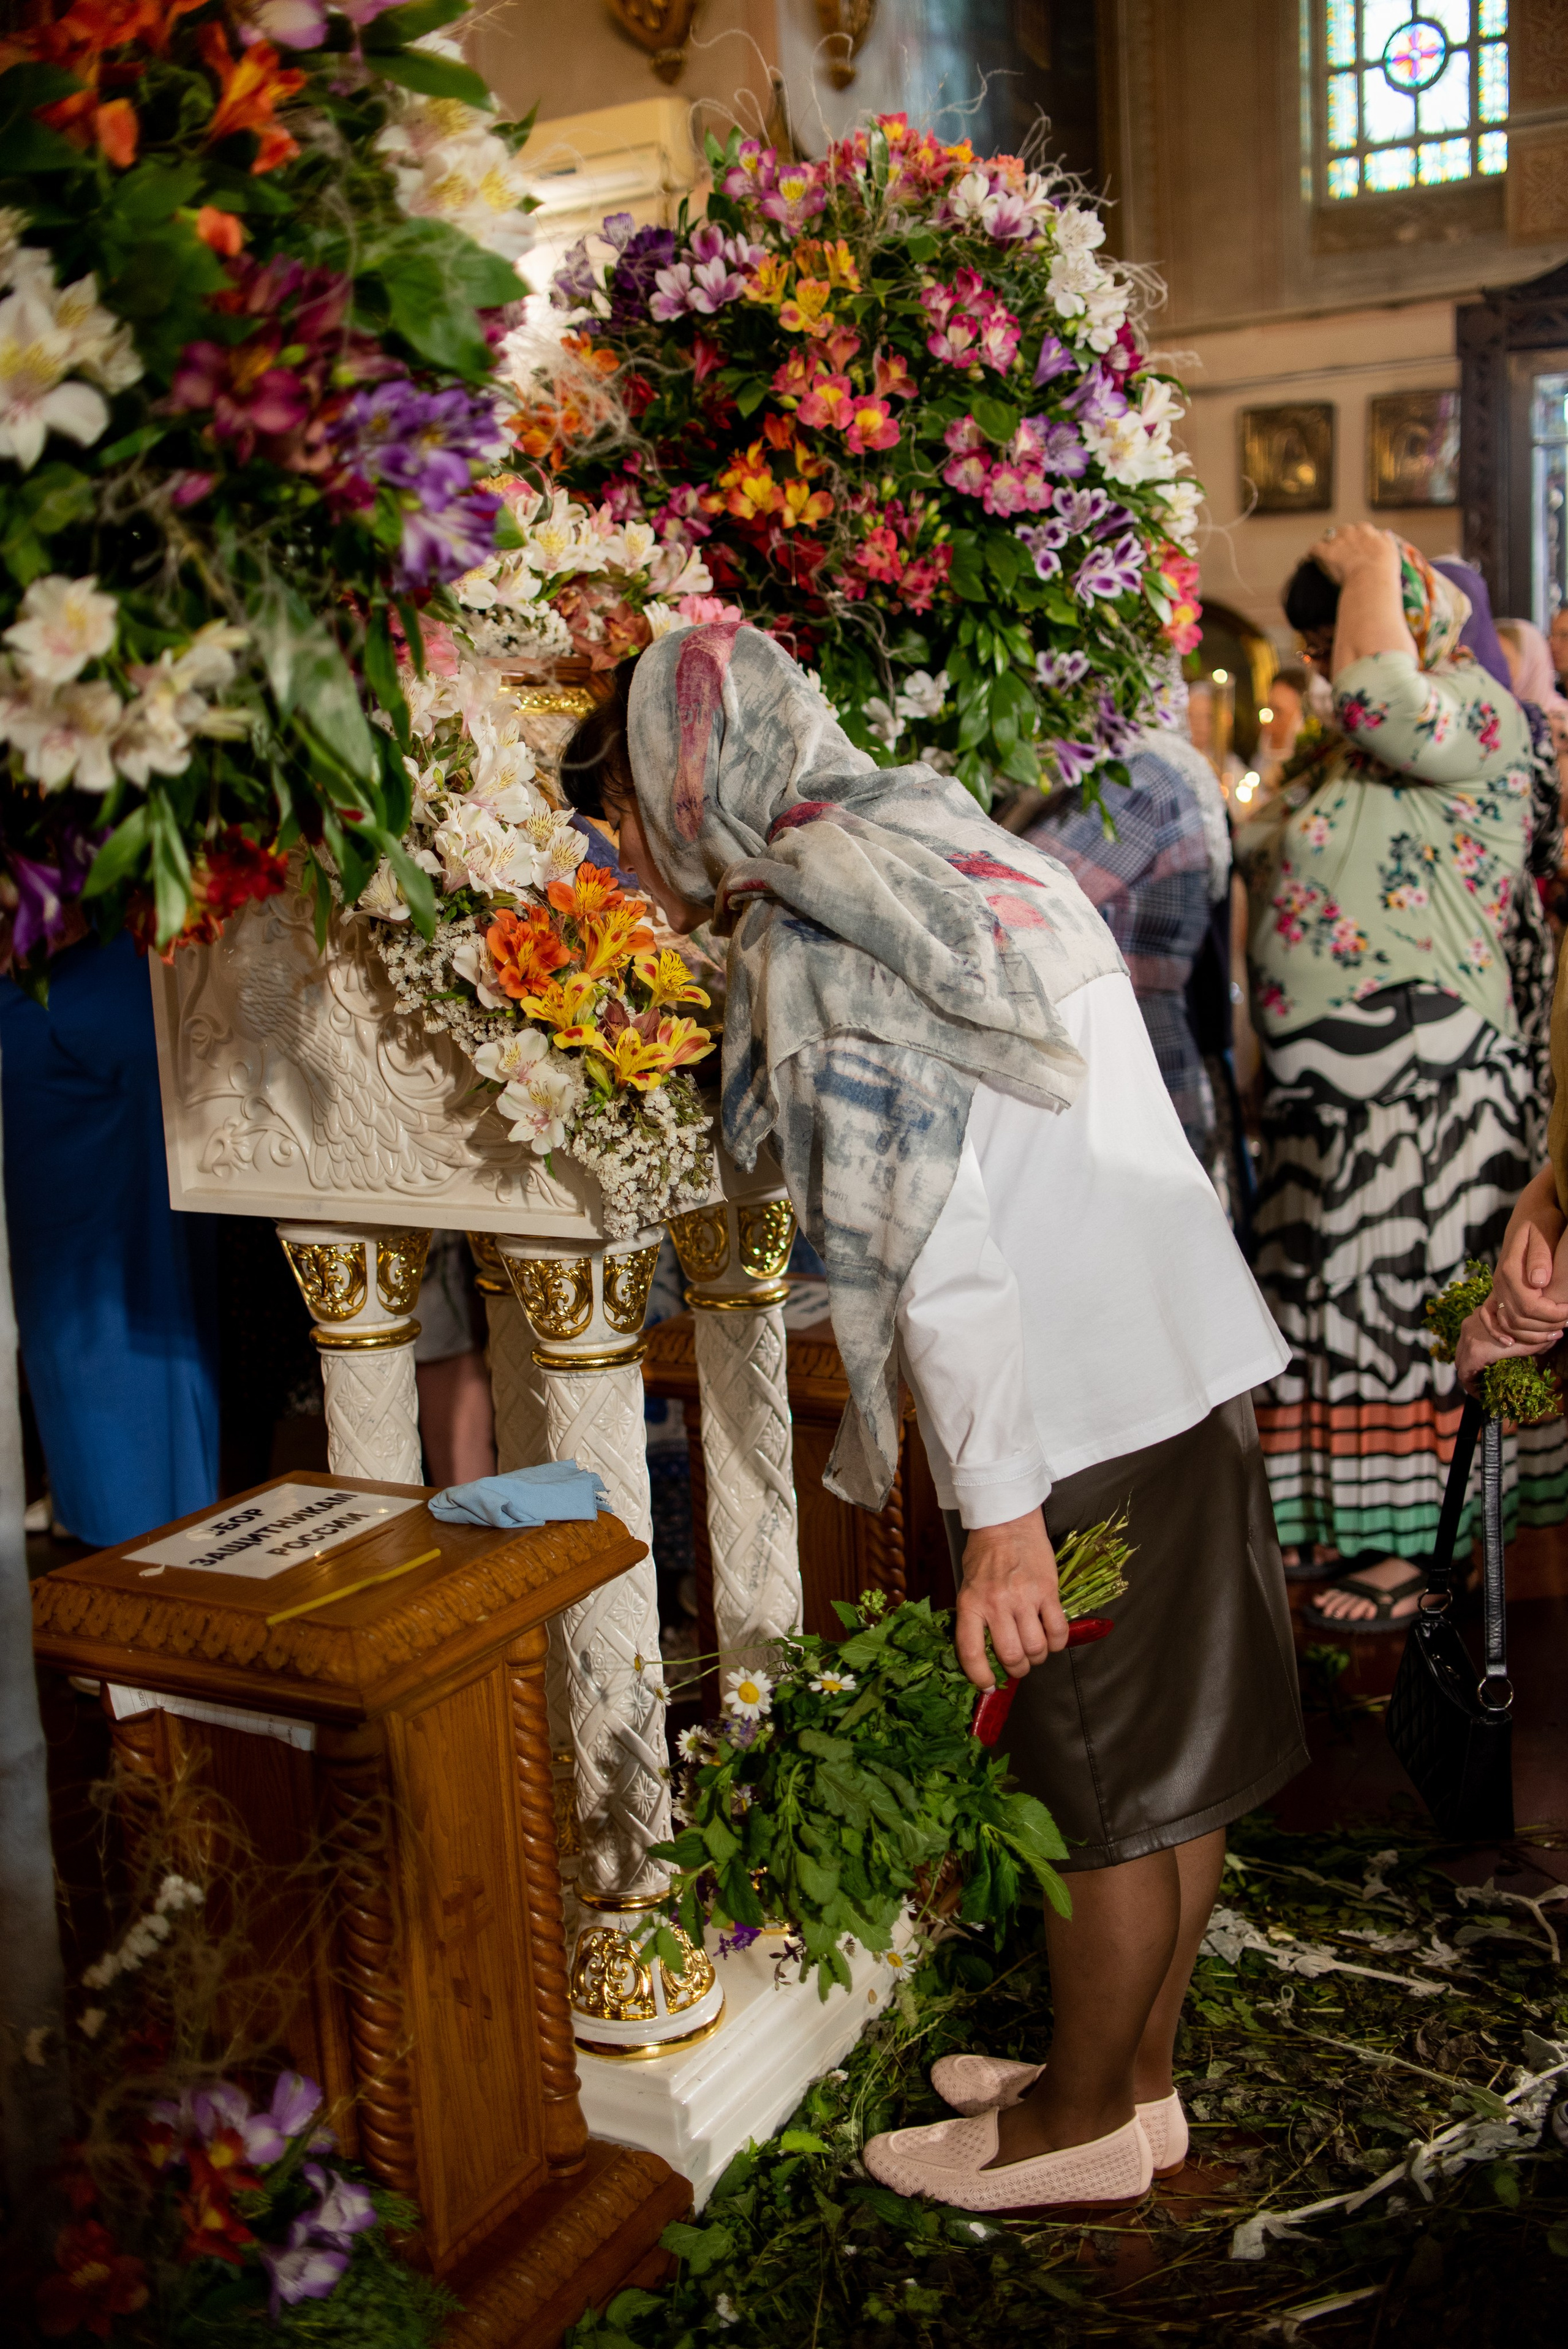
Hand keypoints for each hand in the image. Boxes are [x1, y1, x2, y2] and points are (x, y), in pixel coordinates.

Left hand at [954, 1509, 1067, 1691]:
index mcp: (971, 1603)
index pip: (971, 1652)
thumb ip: (976, 1617)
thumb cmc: (985, 1555)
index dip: (979, 1676)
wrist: (1007, 1522)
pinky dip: (1057, 1642)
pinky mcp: (1048, 1591)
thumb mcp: (969, 1586)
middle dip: (1017, 1669)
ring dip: (1037, 1657)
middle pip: (1010, 1655)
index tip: (988, 1685)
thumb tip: (985, 1655)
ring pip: (1036, 1647)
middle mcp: (996, 1603)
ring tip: (1035, 1650)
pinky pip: (1058, 1630)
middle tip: (1019, 1664)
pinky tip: (1052, 1639)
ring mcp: (1023, 1597)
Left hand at [1306, 522, 1397, 586]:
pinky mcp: (1326, 552)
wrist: (1370, 578)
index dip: (1359, 537)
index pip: (1361, 528)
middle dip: (1342, 538)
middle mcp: (1351, 532)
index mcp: (1367, 531)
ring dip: (1327, 544)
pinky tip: (1311, 558)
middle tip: (1342, 550)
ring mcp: (1337, 541)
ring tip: (1326, 553)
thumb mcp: (1391, 550)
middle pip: (1343, 530)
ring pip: (1328, 537)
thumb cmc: (1383, 568)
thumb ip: (1386, 540)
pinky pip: (1315, 548)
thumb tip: (1384, 533)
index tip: (1359, 545)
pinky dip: (1312, 553)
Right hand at [1455, 1298, 1554, 1396]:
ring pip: (1461, 1349)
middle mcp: (1467, 1337)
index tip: (1481, 1395)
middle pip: (1461, 1362)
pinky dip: (1473, 1347)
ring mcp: (1467, 1325)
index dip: (1472, 1388)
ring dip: (1471, 1360)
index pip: (1465, 1375)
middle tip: (1483, 1385)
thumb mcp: (1528, 1346)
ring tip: (1484, 1370)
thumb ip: (1534, 1353)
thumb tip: (1542, 1361)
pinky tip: (1486, 1351)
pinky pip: (1467, 1338)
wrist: (1516, 1293)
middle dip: (1471, 1375)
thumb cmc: (1521, 1325)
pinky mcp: (1471, 1318)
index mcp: (1476, 1350)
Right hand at [1491, 1169, 1567, 1344]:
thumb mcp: (1546, 1232)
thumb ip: (1540, 1257)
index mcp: (1510, 1269)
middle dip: (1546, 1326)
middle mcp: (1500, 1281)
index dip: (1553, 1315)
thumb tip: (1538, 1282)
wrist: (1531, 1212)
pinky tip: (1511, 1343)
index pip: (1530, 1306)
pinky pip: (1491, 1316)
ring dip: (1531, 1334)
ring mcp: (1498, 1286)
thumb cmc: (1543, 1220)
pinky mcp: (1500, 1289)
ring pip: (1508, 1323)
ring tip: (1557, 1331)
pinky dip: (1497, 1332)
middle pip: (1519, 1319)